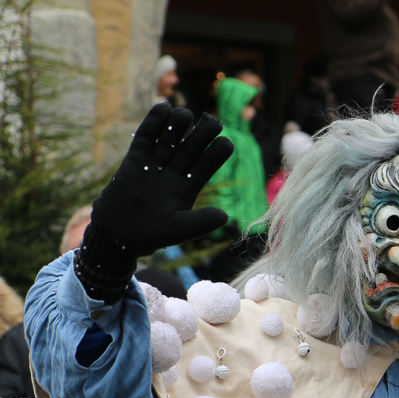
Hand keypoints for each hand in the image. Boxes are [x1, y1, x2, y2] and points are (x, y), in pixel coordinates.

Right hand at [92, 104, 233, 255]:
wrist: (118, 233)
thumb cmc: (151, 234)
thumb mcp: (179, 230)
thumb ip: (201, 223)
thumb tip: (225, 216)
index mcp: (189, 187)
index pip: (207, 165)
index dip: (216, 153)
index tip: (227, 143)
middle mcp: (175, 171)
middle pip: (191, 147)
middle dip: (202, 134)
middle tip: (213, 121)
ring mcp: (155, 163)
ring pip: (170, 138)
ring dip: (178, 124)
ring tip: (185, 114)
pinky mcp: (135, 158)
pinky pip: (146, 136)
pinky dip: (153, 122)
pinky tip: (163, 107)